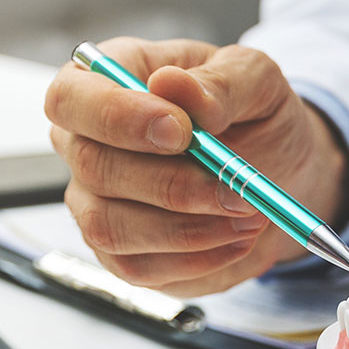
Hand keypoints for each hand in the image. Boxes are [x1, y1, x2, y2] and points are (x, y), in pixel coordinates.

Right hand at [44, 37, 348, 295]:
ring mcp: (94, 202)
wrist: (276, 173)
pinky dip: (196, 259)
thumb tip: (172, 86)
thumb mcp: (256, 80)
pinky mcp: (118, 252)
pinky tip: (238, 239)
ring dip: (188, 230)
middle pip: (94, 168)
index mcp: (106, 82)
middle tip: (239, 190)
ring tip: (249, 215)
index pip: (71, 97)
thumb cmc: (253, 114)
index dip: (117, 116)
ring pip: (110, 227)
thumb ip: (219, 81)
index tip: (182, 132)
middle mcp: (85, 143)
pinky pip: (138, 268)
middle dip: (172, 185)